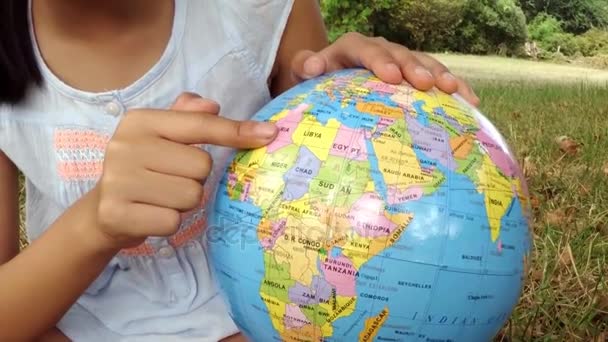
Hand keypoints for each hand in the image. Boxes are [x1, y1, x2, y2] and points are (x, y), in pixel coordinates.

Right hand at [92, 93, 277, 249]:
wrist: (103, 212)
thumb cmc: (143, 170)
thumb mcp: (161, 138)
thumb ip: (188, 118)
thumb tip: (213, 104)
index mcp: (140, 121)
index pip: (200, 125)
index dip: (237, 131)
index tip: (269, 134)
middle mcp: (126, 145)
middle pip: (201, 167)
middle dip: (194, 179)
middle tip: (169, 181)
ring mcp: (119, 180)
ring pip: (190, 196)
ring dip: (183, 203)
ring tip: (159, 198)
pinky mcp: (118, 213)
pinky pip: (172, 222)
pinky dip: (169, 223)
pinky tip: (150, 215)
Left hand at [291, 32, 479, 106]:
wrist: (331, 81)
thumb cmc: (318, 80)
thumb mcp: (305, 72)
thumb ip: (305, 65)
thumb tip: (311, 66)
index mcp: (353, 47)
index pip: (367, 49)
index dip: (380, 61)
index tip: (391, 77)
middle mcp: (381, 50)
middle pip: (400, 54)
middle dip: (414, 68)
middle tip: (426, 84)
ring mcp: (401, 62)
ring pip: (423, 63)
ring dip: (439, 75)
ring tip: (453, 90)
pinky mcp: (414, 76)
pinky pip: (435, 78)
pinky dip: (452, 88)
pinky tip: (470, 100)